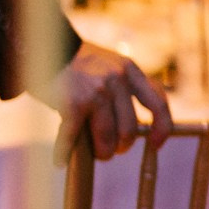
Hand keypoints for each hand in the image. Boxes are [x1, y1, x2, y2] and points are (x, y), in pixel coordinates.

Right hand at [43, 42, 172, 163]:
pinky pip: (72, 137)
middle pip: (130, 128)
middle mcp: (117, 80)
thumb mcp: (114, 66)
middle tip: (114, 150)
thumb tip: (146, 128)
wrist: (47, 46)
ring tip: (97, 154)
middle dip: (122, 146)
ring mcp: (95, 92)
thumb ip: (130, 89)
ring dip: (102, 152)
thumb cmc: (82, 65)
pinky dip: (64, 152)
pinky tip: (59, 161)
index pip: (158, 103)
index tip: (156, 144)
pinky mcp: (72, 103)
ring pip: (108, 137)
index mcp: (131, 71)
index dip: (162, 128)